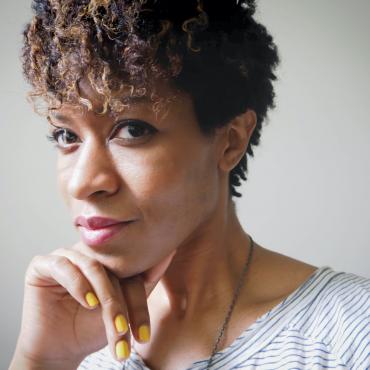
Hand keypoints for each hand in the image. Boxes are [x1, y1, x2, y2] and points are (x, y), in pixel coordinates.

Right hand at [11, 243, 176, 367]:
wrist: (58, 352)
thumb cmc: (90, 329)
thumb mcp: (123, 309)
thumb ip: (145, 281)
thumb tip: (169, 252)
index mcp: (107, 261)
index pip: (129, 273)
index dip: (138, 303)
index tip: (143, 335)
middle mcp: (87, 255)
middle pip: (113, 270)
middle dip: (122, 306)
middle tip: (124, 335)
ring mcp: (66, 257)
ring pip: (93, 268)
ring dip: (104, 298)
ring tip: (109, 326)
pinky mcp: (43, 264)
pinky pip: (64, 265)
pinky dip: (78, 284)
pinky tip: (88, 303)